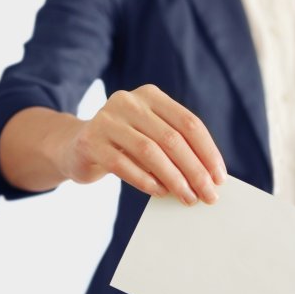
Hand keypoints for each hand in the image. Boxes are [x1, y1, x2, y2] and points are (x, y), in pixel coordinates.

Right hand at [59, 84, 226, 204]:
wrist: (74, 147)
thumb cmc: (122, 145)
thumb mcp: (149, 135)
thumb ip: (173, 147)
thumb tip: (208, 177)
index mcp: (150, 96)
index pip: (188, 123)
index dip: (208, 152)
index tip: (219, 178)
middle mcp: (128, 101)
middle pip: (172, 138)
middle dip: (194, 170)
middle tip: (207, 195)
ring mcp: (106, 120)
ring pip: (150, 152)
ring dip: (173, 179)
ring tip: (186, 198)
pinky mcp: (91, 142)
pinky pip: (123, 164)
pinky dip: (145, 181)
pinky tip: (159, 192)